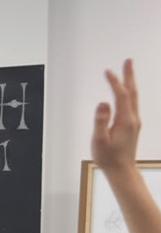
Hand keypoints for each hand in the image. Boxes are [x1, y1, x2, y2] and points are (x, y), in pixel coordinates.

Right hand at [92, 58, 140, 174]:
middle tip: (128, 61)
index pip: (120, 95)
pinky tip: (124, 94)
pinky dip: (128, 94)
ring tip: (127, 72)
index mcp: (126, 120)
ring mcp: (134, 122)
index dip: (114, 82)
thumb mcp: (100, 140)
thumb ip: (101, 121)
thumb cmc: (109, 158)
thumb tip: (103, 103)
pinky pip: (131, 105)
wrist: (122, 171)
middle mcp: (133, 119)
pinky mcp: (132, 126)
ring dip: (130, 83)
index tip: (107, 71)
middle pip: (132, 93)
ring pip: (133, 98)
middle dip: (129, 76)